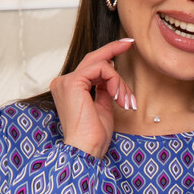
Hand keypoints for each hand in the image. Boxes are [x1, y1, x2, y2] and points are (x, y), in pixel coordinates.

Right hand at [50, 38, 135, 158]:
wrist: (87, 150)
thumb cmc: (94, 136)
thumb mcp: (103, 108)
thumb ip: (104, 90)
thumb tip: (112, 75)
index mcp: (69, 89)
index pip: (90, 66)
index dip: (108, 53)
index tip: (125, 45)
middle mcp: (63, 82)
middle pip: (94, 59)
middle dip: (114, 50)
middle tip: (130, 43)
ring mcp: (66, 81)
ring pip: (101, 65)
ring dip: (119, 82)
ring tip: (125, 101)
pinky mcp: (73, 82)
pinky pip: (102, 69)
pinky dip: (115, 81)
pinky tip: (118, 97)